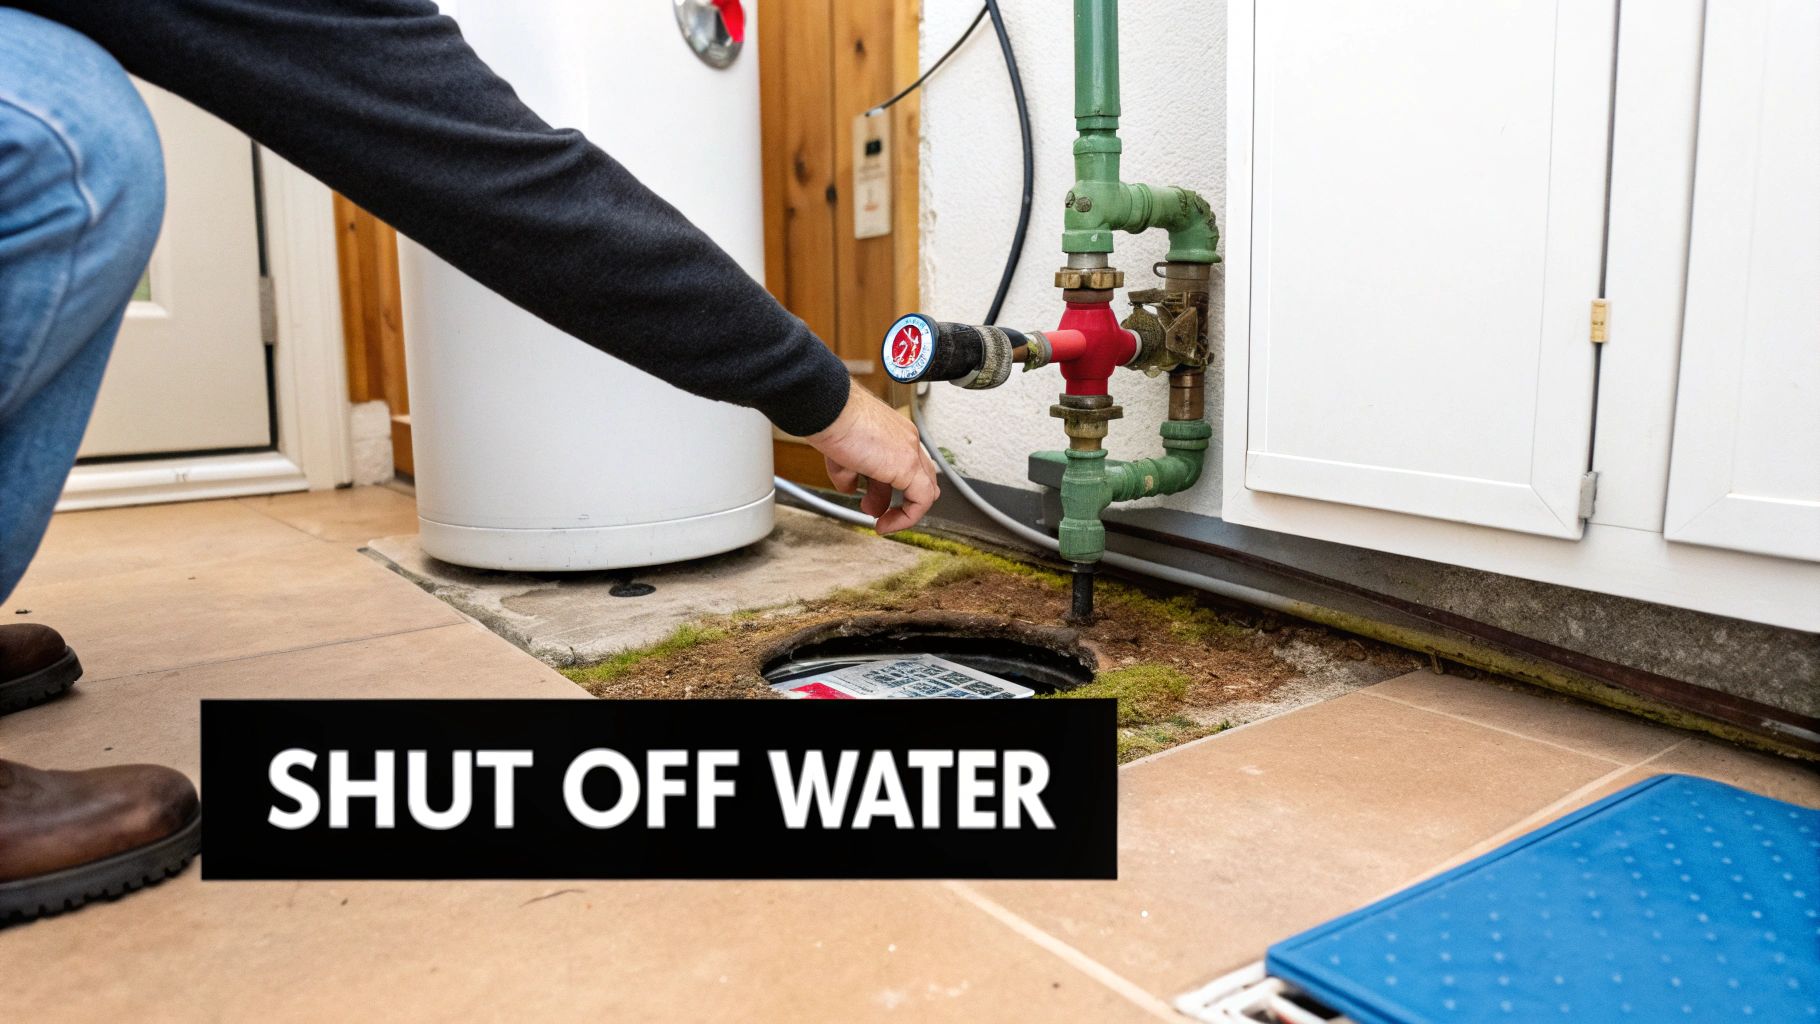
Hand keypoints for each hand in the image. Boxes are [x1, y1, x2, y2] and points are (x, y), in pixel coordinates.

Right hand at [804, 383, 940, 533]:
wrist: (829, 409)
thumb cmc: (831, 420)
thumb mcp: (842, 453)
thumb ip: (851, 472)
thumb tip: (850, 487)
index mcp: (894, 432)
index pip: (906, 463)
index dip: (892, 486)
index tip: (874, 498)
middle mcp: (906, 441)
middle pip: (920, 476)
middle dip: (900, 499)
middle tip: (880, 510)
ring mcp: (909, 452)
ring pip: (924, 489)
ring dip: (903, 511)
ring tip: (881, 521)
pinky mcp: (907, 465)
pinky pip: (921, 499)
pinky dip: (906, 517)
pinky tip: (885, 524)